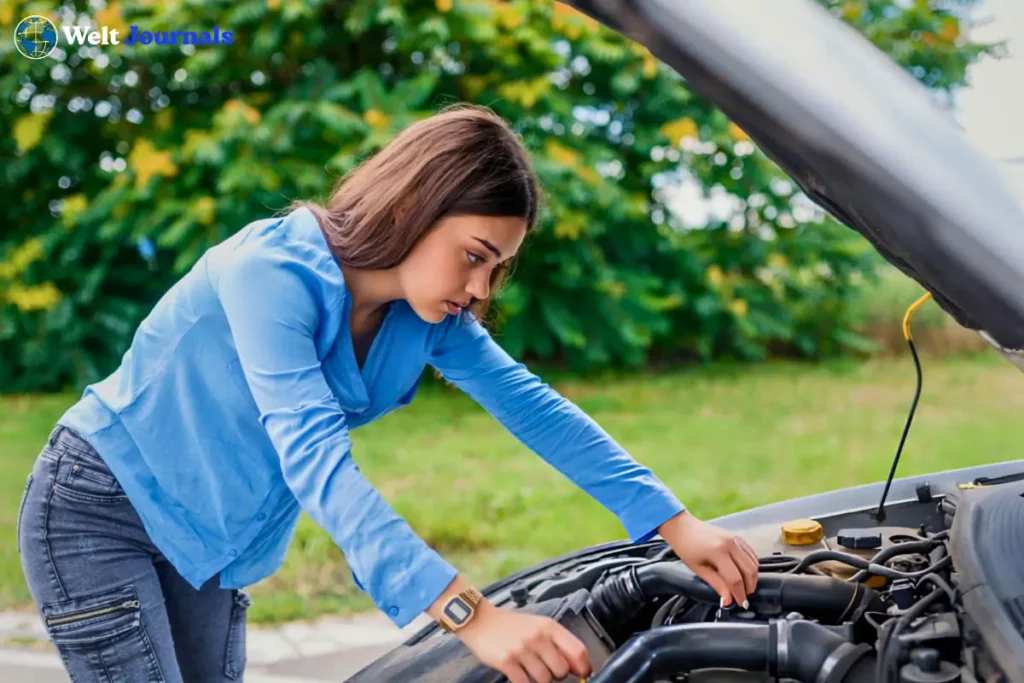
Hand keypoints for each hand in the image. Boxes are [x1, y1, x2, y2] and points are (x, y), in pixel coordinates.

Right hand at [456, 601, 591, 682]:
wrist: (481, 621)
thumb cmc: (512, 626)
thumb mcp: (538, 626)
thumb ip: (558, 642)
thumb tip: (578, 666)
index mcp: (549, 627)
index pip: (578, 650)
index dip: (584, 666)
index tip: (583, 673)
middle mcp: (537, 637)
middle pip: (562, 669)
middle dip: (558, 675)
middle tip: (549, 670)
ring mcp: (522, 649)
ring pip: (544, 679)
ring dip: (541, 680)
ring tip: (532, 670)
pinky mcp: (507, 662)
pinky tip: (521, 676)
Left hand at [657, 510, 758, 607]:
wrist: (683, 528)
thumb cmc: (686, 548)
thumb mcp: (698, 569)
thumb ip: (716, 584)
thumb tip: (727, 600)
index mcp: (718, 552)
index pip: (735, 578)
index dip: (739, 594)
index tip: (740, 604)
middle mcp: (731, 544)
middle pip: (749, 570)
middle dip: (749, 587)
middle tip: (743, 598)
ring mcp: (736, 539)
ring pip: (753, 562)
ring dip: (752, 578)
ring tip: (744, 588)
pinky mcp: (737, 537)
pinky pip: (751, 554)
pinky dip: (752, 566)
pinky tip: (745, 573)